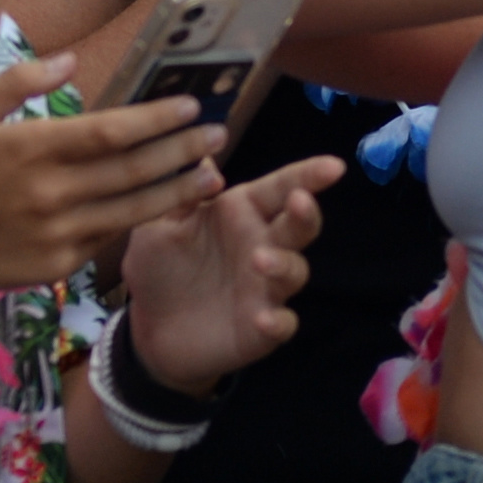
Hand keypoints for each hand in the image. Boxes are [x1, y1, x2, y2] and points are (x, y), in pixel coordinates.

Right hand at [0, 56, 230, 304]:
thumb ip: (19, 82)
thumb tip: (69, 59)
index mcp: (31, 150)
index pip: (111, 132)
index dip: (156, 120)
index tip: (190, 107)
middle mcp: (51, 193)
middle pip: (133, 170)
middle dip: (183, 151)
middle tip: (221, 134)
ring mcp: (58, 233)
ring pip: (133, 208)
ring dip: (178, 190)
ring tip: (212, 174)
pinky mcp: (60, 264)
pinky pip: (110, 235)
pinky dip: (142, 218)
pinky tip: (165, 204)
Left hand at [117, 148, 341, 394]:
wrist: (147, 328)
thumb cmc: (159, 265)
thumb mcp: (159, 224)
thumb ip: (182, 191)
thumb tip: (203, 153)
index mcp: (240, 212)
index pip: (280, 187)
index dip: (308, 175)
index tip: (334, 165)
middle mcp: (262, 245)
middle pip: (298, 226)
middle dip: (305, 213)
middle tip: (300, 201)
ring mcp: (266, 289)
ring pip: (294, 271)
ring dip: (284, 264)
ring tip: (261, 259)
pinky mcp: (262, 329)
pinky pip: (282, 324)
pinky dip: (278, 321)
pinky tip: (263, 318)